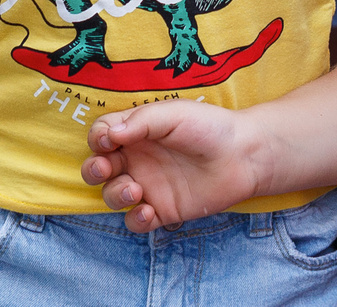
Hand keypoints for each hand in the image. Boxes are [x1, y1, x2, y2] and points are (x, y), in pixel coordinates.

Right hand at [82, 101, 269, 231]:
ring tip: (135, 190)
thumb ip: (140, 122)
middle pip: (97, 168)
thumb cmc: (209, 127)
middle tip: (107, 168)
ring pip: (113, 196)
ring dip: (115, 194)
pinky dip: (136, 220)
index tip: (109, 141)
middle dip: (93, 170)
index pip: (102, 135)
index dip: (98, 138)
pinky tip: (149, 211)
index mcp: (137, 132)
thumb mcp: (173, 114)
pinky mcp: (163, 210)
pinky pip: (136, 222)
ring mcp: (149, 186)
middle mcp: (138, 159)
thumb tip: (109, 135)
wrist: (243, 156)